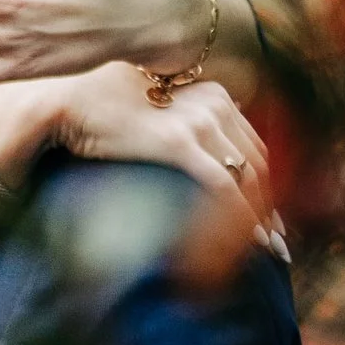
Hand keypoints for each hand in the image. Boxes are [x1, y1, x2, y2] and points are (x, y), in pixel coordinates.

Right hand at [46, 65, 287, 261]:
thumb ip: (182, 126)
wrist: (64, 107)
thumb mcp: (156, 111)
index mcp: (212, 94)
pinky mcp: (178, 142)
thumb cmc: (100, 112)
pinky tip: (251, 243)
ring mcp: (198, 120)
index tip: (272, 215)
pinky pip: (223, 185)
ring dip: (263, 218)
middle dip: (273, 205)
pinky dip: (242, 216)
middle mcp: (213, 102)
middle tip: (280, 242)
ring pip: (247, 176)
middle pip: (258, 161)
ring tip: (270, 251)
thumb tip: (196, 155)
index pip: (253, 144)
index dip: (267, 183)